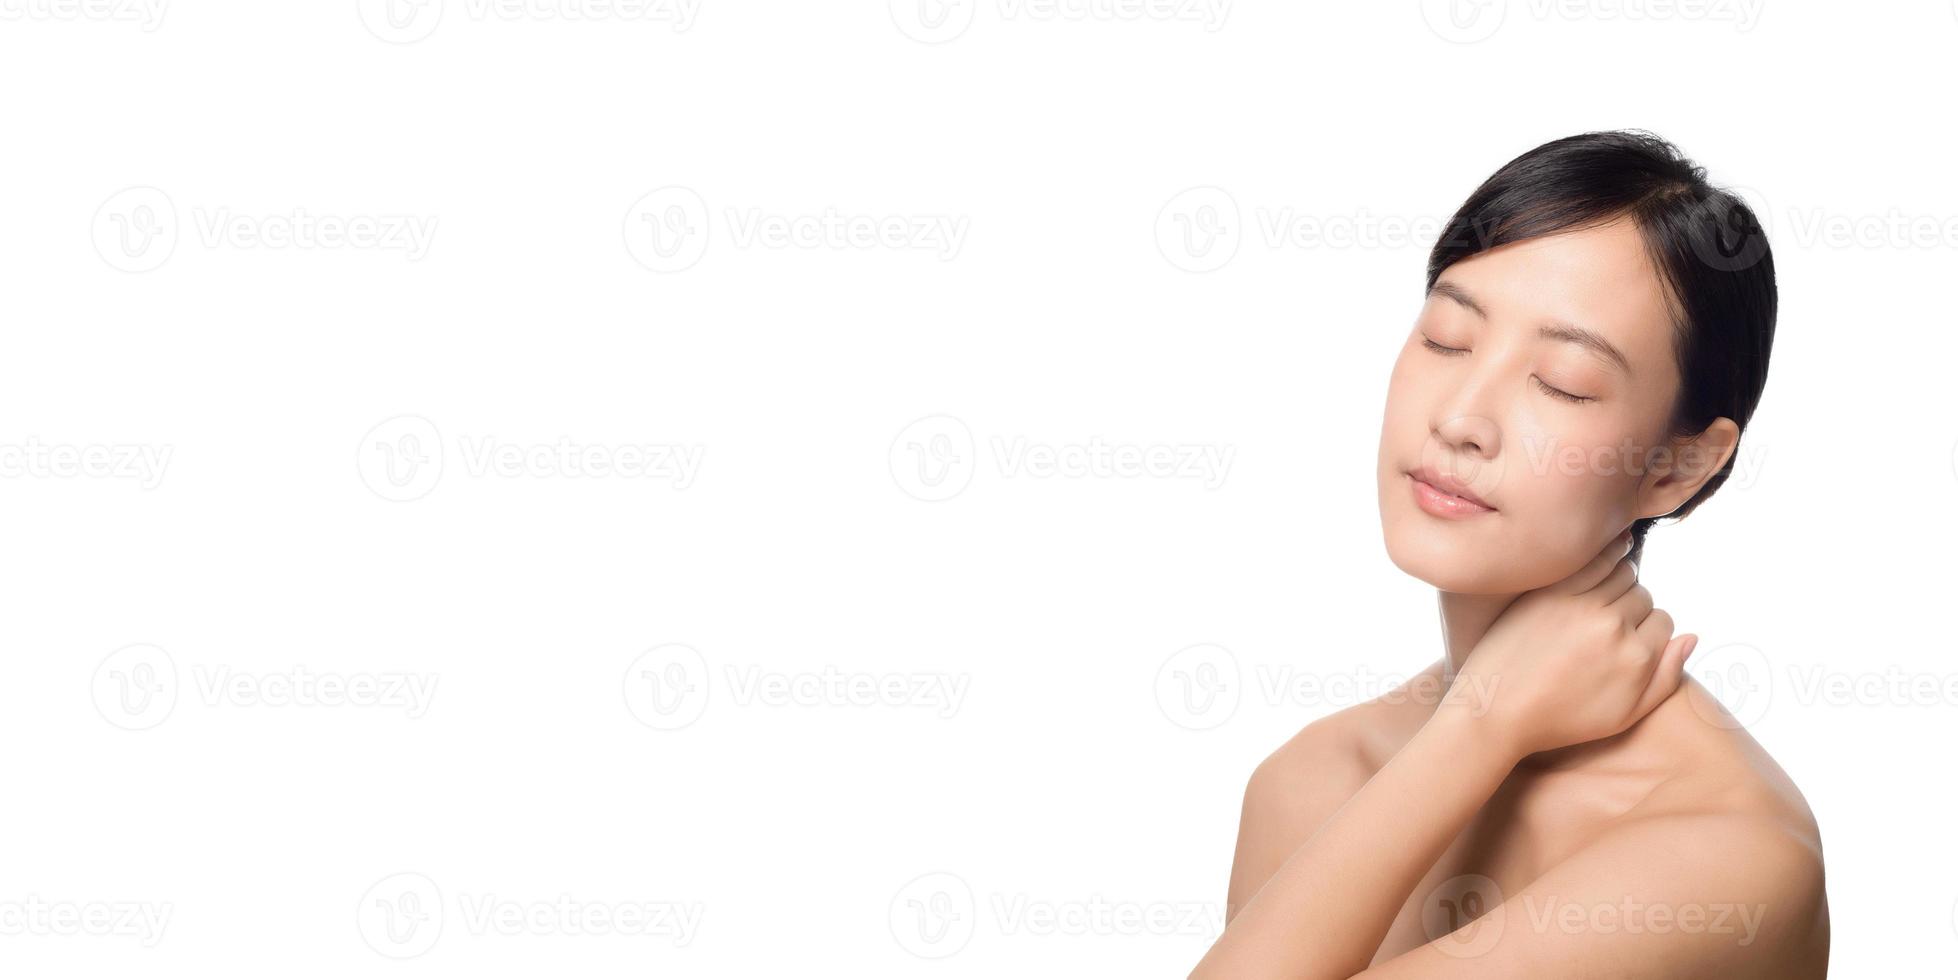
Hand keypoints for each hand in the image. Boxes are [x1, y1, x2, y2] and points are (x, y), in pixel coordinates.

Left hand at [1447, 530, 1698, 759]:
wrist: (1496, 712)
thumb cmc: (1560, 720)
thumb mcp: (1625, 716)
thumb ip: (1666, 679)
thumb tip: (1692, 637)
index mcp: (1636, 658)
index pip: (1663, 622)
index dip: (1649, 630)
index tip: (1629, 638)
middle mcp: (1613, 627)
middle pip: (1642, 597)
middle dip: (1632, 607)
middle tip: (1608, 621)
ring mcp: (1579, 606)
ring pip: (1620, 574)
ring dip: (1617, 580)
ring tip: (1603, 593)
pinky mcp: (1549, 592)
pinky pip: (1589, 561)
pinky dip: (1603, 554)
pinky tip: (1605, 552)